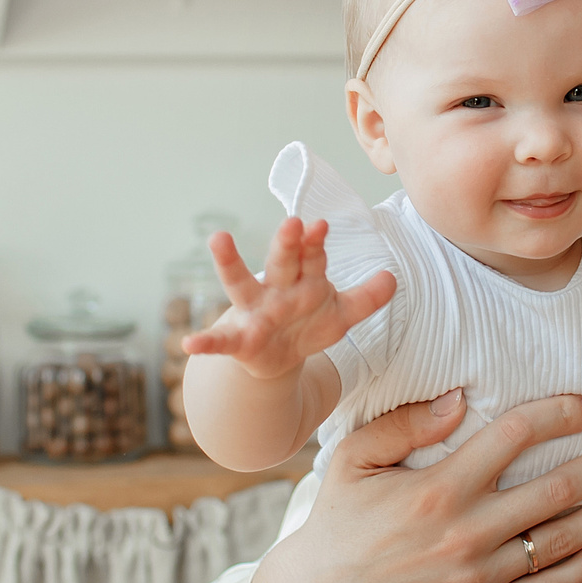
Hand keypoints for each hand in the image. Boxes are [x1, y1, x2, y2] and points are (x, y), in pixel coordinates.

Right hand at [181, 216, 394, 380]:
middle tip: (293, 222)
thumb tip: (392, 278)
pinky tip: (189, 344)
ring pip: (241, 283)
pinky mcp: (238, 339)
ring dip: (230, 262)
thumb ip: (367, 299)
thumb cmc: (308, 325)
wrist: (279, 360)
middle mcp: (276, 289)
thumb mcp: (341, 316)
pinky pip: (219, 340)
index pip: (311, 257)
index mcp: (303, 279)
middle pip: (282, 263)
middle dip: (287, 244)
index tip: (320, 225)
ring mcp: (254, 311)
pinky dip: (204, 341)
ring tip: (218, 238)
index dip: (314, 242)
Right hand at [247, 391, 581, 582]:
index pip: (516, 435)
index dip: (564, 412)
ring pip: (564, 539)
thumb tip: (462, 397)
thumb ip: (405, 424)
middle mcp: (466, 533)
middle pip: (557, 488)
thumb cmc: (336, 527)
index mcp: (437, 487)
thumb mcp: (353, 461)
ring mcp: (479, 578)